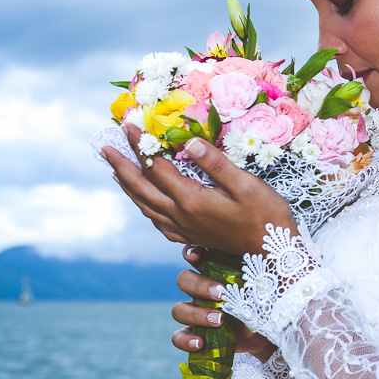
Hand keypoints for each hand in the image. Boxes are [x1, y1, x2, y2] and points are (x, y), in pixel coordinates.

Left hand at [102, 122, 297, 256]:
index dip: (142, 145)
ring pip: (145, 206)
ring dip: (128, 186)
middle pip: (142, 188)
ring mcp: (184, 228)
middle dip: (122, 166)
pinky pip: (157, 220)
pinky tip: (143, 201)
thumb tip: (190, 141)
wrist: (274, 253)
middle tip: (104, 147)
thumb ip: (216, 164)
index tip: (130, 125)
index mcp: (192, 200)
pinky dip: (144, 206)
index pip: (158, 167)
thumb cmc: (266, 216)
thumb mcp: (247, 184)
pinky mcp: (190, 236)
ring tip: (116, 170)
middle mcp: (182, 216)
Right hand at [171, 245, 277, 360]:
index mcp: (218, 271)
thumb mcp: (267, 281)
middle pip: (184, 280)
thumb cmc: (270, 299)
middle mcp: (204, 289)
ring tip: (220, 321)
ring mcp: (198, 312)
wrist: (273, 332)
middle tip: (222, 295)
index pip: (196, 255)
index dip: (191, 252)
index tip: (198, 256)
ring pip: (179, 309)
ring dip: (196, 314)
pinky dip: (185, 340)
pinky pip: (179, 336)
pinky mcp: (198, 334)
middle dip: (199, 286)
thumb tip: (266, 250)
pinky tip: (200, 343)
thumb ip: (261, 266)